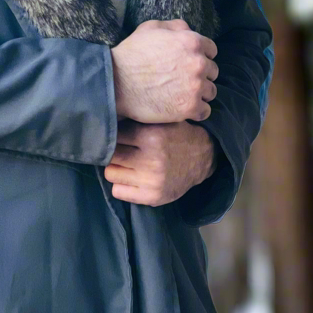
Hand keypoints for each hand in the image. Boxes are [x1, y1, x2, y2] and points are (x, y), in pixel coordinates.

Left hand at [103, 119, 218, 205]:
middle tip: (120, 150)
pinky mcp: (152, 197)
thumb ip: (139, 118)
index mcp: (152, 136)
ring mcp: (151, 180)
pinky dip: (121, 185)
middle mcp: (151, 159)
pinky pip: (118, 191)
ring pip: (110, 173)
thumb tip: (107, 115)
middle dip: (112, 151)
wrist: (204, 158)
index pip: (114, 134)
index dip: (113, 134)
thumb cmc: (178, 135)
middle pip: (110, 155)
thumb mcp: (162, 120)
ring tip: (127, 164)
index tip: (115, 135)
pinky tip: (132, 178)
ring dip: (116, 168)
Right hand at [110, 19, 217, 123]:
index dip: (200, 57)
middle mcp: (199, 64)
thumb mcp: (151, 28)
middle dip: (201, 75)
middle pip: (212, 72)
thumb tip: (188, 30)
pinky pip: (204, 111)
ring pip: (210, 92)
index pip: (212, 51)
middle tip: (184, 81)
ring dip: (200, 93)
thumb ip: (176, 26)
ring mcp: (196, 87)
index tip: (189, 64)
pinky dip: (196, 111)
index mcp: (193, 42)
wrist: (116, 83)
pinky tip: (184, 108)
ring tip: (183, 95)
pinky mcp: (189, 108)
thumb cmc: (131, 54)